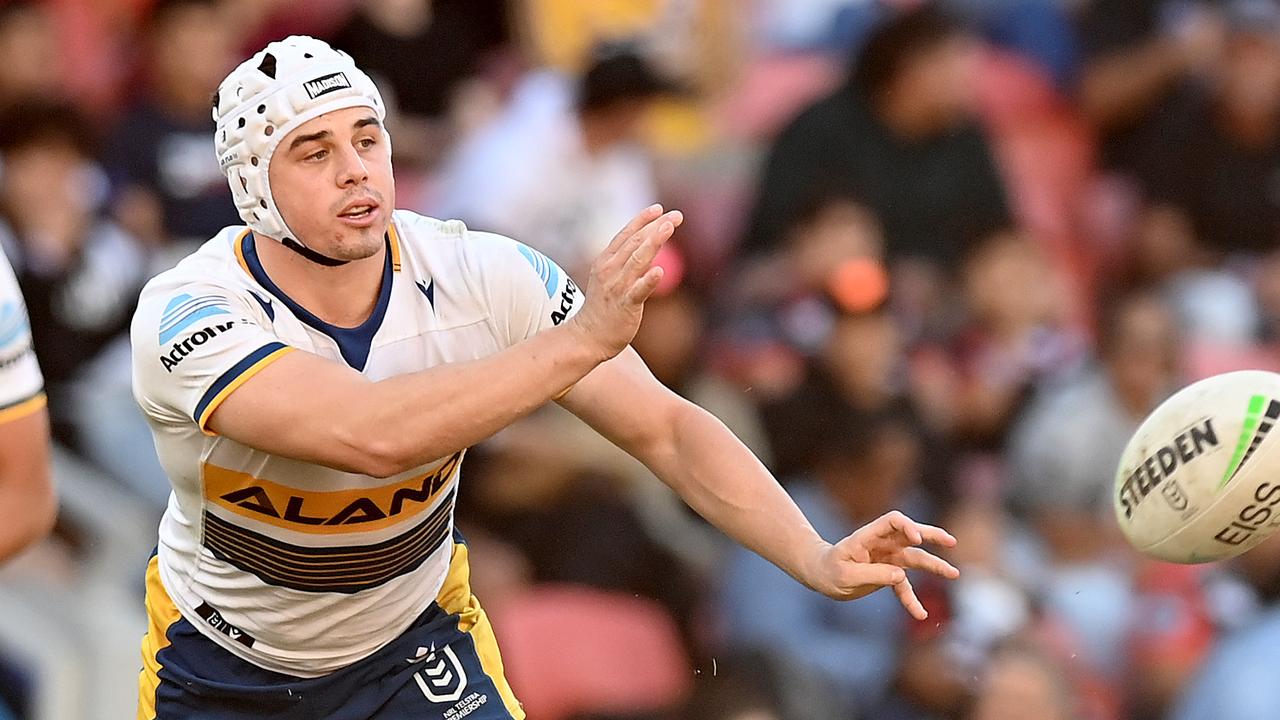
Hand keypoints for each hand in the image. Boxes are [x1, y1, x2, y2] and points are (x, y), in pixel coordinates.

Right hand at [567, 204, 682, 361]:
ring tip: (669, 228)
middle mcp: (610, 270)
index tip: (659, 208)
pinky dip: (648, 280)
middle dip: (656, 226)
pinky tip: (659, 271)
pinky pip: (638, 291)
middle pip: (636, 242)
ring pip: (638, 260)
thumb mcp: (609, 278)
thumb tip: (644, 246)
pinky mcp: (625, 305)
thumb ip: (624, 261)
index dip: (642, 220)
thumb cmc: (602, 307)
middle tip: (677, 215)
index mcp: (606, 261)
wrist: (588, 336)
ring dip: (654, 242)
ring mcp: (617, 287)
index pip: (626, 234)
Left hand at [807, 510, 958, 619]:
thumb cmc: (829, 570)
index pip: (893, 521)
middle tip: (951, 541)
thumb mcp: (846, 575)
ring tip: (954, 573)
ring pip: (915, 558)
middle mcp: (881, 544)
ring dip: (935, 566)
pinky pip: (904, 586)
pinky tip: (920, 615)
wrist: (822, 576)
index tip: (917, 539)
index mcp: (868, 536)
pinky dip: (912, 600)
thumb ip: (873, 574)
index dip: (907, 526)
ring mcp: (887, 558)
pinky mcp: (888, 574)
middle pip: (911, 535)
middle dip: (932, 536)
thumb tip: (901, 576)